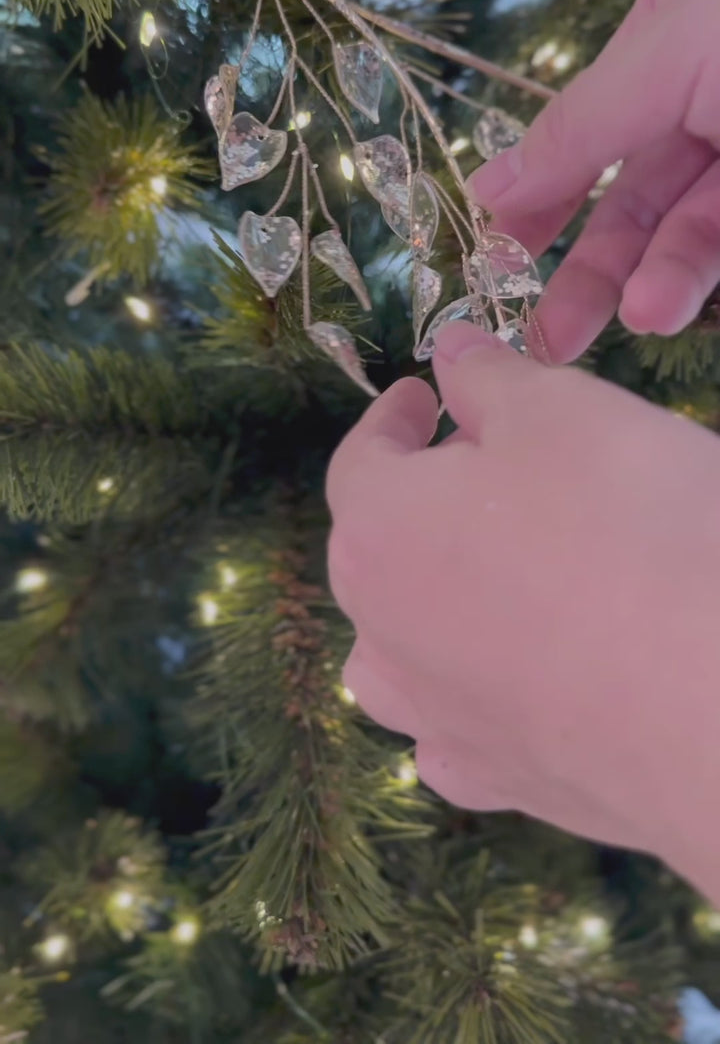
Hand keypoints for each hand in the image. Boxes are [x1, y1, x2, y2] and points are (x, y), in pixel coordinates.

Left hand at [327, 322, 719, 898]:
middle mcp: (383, 633)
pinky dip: (468, 698)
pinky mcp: (500, 782)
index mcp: (378, 531)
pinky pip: (454, 735)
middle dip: (416, 502)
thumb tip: (448, 354)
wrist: (714, 705)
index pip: (361, 459)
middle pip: (375, 552)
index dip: (392, 419)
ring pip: (396, 654)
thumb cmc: (628, 527)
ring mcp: (435, 719)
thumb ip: (491, 379)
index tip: (421, 398)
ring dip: (425, 605)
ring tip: (477, 578)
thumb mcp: (562, 411)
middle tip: (474, 470)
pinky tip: (509, 685)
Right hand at [470, 0, 719, 362]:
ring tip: (643, 319)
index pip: (590, 127)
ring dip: (661, 277)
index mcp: (678, 33)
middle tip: (548, 340)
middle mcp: (716, 90)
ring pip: (695, 231)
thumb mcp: (674, 55)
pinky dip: (702, 276)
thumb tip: (485, 186)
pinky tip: (673, 306)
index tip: (496, 255)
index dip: (541, 193)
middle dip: (592, 265)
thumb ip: (579, 129)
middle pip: (637, 193)